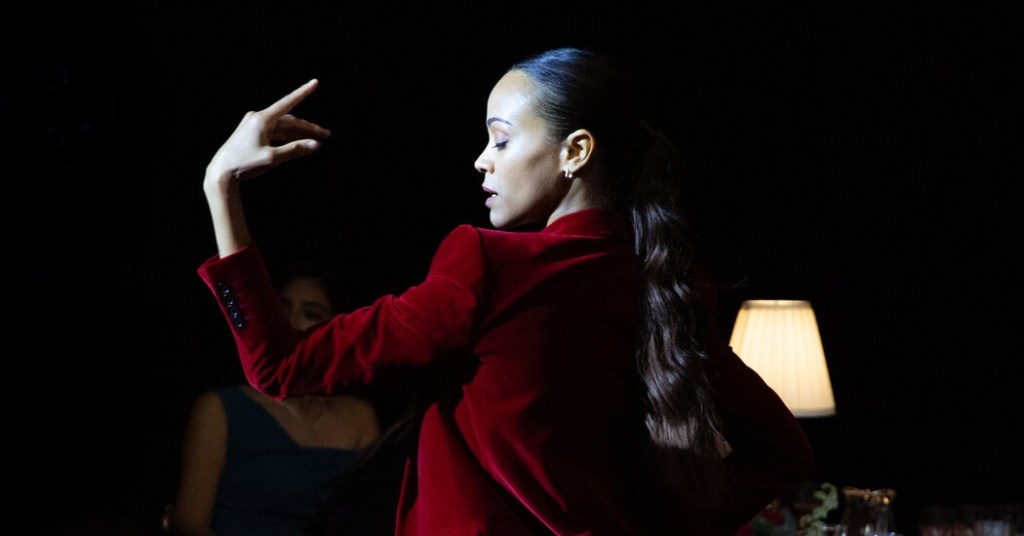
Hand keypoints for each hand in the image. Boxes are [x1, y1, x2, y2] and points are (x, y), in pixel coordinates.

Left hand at [205, 79, 330, 185]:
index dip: (303, 93)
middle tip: (326, 135)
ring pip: (283, 126)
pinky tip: (298, 141)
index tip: (315, 82)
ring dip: (299, 133)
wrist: (222, 172)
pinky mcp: (252, 132)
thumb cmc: (245, 164)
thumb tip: (316, 145)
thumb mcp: (272, 158)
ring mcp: (254, 124)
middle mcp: (258, 118)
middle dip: (308, 128)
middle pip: (289, 120)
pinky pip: (276, 131)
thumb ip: (295, 150)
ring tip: (316, 140)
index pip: (288, 103)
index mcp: (262, 119)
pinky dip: (288, 136)